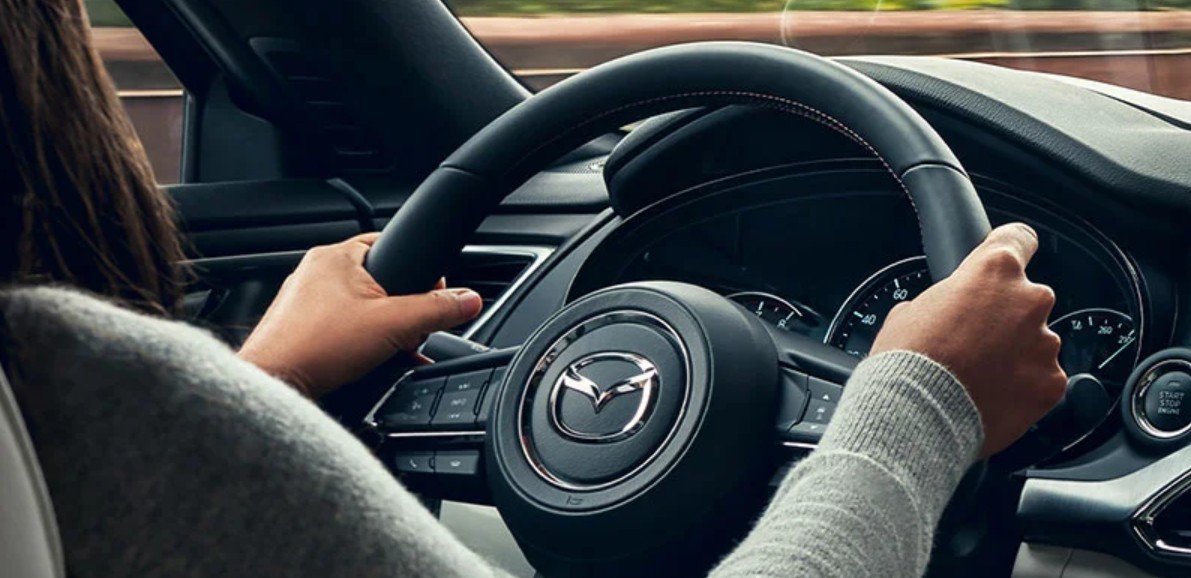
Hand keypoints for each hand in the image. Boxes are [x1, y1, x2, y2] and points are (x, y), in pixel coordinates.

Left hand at [237, 233, 482, 397]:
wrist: (274, 385)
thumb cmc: (315, 348)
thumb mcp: (394, 326)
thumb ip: (436, 311)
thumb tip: (468, 300)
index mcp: (336, 255)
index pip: (391, 245)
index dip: (418, 273)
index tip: (430, 298)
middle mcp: (316, 271)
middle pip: (379, 280)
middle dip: (400, 308)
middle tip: (405, 332)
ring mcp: (303, 299)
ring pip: (360, 305)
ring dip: (380, 327)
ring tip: (383, 349)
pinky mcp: (298, 325)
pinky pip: (340, 324)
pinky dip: (357, 340)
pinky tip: (363, 361)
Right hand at [871, 223, 1065, 457]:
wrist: (915, 414)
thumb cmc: (907, 360)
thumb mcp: (911, 312)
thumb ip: (944, 301)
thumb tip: (946, 313)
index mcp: (993, 271)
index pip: (1019, 239)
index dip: (1011, 247)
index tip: (1010, 258)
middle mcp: (1028, 300)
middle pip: (1028, 298)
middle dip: (1007, 317)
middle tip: (976, 340)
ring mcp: (1044, 343)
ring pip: (1036, 342)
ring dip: (1016, 354)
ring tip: (981, 376)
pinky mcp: (1052, 383)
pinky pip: (1043, 379)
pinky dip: (1024, 387)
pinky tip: (995, 397)